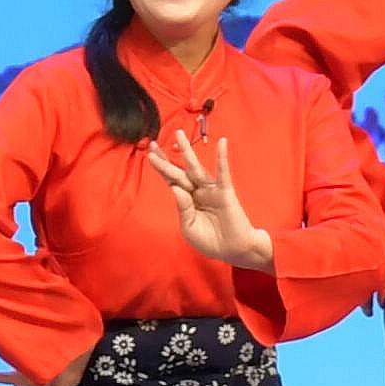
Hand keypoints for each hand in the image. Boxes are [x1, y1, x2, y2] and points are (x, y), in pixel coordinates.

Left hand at [155, 125, 274, 271]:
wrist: (234, 250)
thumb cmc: (211, 241)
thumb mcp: (189, 228)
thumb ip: (183, 208)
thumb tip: (176, 188)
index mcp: (187, 200)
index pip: (171, 180)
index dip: (162, 167)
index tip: (150, 153)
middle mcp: (197, 191)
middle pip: (179, 171)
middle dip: (166, 158)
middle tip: (152, 142)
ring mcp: (210, 189)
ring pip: (196, 167)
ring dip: (187, 151)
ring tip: (179, 134)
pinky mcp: (225, 191)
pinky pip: (223, 172)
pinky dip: (222, 158)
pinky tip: (222, 142)